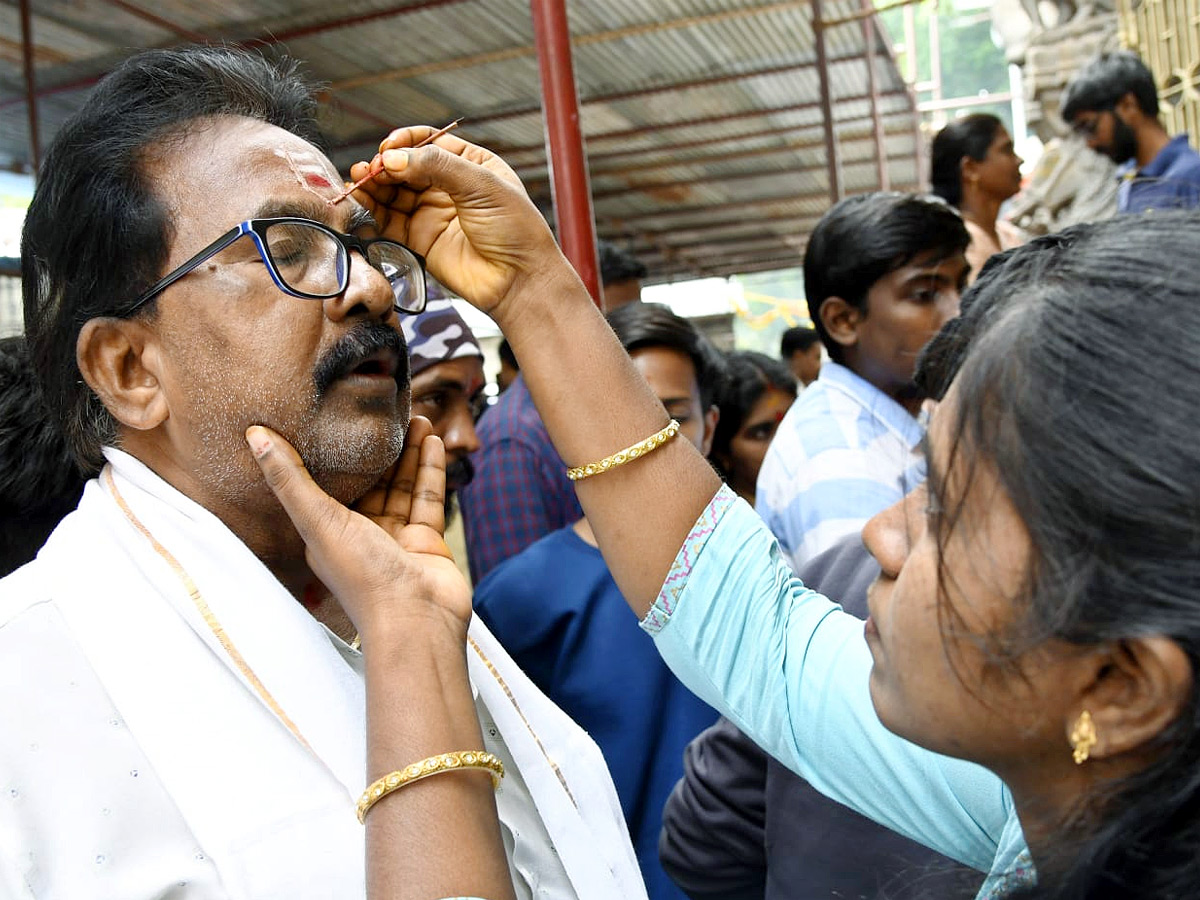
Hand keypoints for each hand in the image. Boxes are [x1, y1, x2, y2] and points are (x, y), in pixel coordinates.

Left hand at [246, 416, 471, 643]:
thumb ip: (289, 479)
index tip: (341, 417)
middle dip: (381, 449)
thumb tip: (254, 436)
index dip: (336, 452)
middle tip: (389, 412)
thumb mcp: (317, 521)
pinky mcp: (426, 541)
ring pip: (402, 486)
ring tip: (417, 417)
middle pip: (371, 482)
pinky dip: (430, 470)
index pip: (328, 485)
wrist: (416, 620)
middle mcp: (361, 535)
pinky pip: (427, 498)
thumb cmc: (362, 578)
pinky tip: (434, 441)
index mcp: (327, 533)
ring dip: (410, 452)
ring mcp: (396, 538)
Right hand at [348, 126, 579, 318]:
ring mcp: (433, 213)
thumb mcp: (481, 185)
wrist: (519, 280)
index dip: (405, 141)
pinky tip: (360, 203)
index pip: (429, 141)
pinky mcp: (420, 240)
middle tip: (371, 169)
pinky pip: (389, 222)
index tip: (389, 147)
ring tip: (359, 183)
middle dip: (385, 165)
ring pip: (393, 193)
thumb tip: (393, 158)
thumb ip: (437, 166)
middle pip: (406, 166)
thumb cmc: (514, 229)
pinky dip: (372, 212)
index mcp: (470, 163)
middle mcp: (448, 186)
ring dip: (373, 186)